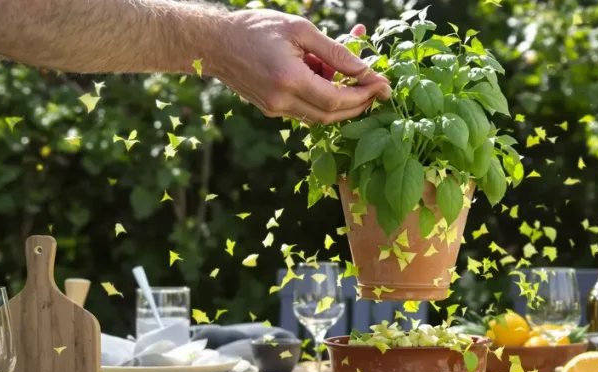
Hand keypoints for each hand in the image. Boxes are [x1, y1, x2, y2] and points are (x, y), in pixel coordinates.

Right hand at [208, 12, 389, 123]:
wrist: (215, 43)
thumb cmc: (256, 29)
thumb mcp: (300, 30)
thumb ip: (334, 51)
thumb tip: (364, 69)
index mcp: (289, 79)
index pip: (336, 98)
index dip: (363, 94)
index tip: (382, 85)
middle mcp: (281, 101)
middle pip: (331, 115)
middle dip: (358, 104)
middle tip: (376, 89)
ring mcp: (275, 109)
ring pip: (319, 116)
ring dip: (341, 102)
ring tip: (350, 77)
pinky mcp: (271, 110)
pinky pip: (305, 112)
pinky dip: (322, 100)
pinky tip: (325, 78)